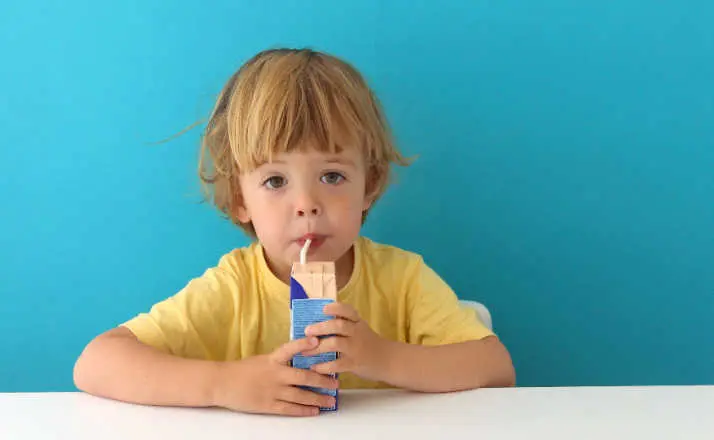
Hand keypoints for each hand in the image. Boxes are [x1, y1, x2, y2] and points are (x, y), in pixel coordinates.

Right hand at [210, 337, 338, 415]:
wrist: (221, 383)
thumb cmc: (241, 370)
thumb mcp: (262, 360)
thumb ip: (279, 361)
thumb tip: (299, 358)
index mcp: (272, 360)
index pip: (290, 349)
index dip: (304, 344)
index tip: (318, 341)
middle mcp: (275, 374)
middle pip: (303, 377)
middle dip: (322, 380)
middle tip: (336, 383)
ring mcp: (272, 391)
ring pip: (300, 395)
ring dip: (318, 398)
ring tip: (331, 400)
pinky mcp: (268, 405)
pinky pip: (290, 409)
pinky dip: (304, 410)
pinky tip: (314, 411)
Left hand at [302, 302, 391, 382]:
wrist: (388, 360)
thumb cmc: (368, 343)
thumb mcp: (359, 329)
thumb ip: (343, 325)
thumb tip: (315, 323)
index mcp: (357, 322)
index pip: (347, 310)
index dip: (335, 308)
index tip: (323, 309)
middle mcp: (357, 332)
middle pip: (338, 326)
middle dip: (321, 327)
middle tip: (307, 331)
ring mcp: (356, 348)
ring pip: (336, 343)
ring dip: (318, 347)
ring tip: (305, 351)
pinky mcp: (354, 364)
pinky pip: (337, 364)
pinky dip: (324, 366)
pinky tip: (315, 367)